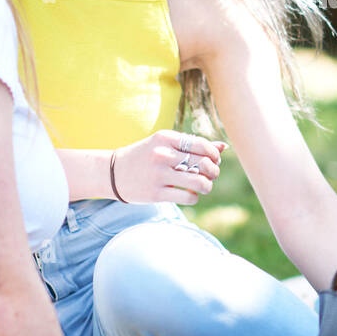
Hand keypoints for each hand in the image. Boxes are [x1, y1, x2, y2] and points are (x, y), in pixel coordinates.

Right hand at [111, 130, 225, 205]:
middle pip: (204, 164)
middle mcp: (162, 154)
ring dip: (207, 186)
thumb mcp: (165, 145)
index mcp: (165, 138)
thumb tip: (224, 146)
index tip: (213, 160)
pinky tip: (189, 194)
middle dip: (213, 171)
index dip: (214, 155)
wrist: (113, 173)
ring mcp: (158, 174)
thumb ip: (193, 145)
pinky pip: (188, 197)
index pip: (202, 145)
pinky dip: (194, 197)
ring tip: (204, 186)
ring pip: (200, 182)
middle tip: (210, 175)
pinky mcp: (156, 193)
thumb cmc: (145, 156)